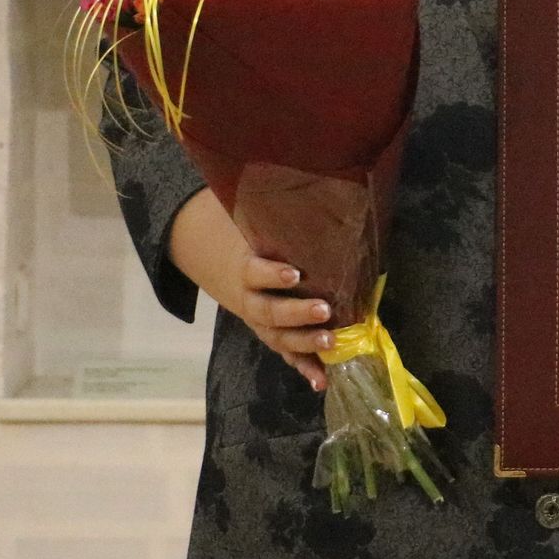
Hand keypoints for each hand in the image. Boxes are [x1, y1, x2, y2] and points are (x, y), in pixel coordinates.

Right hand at [168, 190, 332, 390]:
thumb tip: (310, 177)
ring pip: (279, 337)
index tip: (294, 272)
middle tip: (325, 309)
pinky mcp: (274, 337)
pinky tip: (321, 381)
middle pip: (269, 311)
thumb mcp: (256, 225)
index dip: (272, 274)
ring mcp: (261, 323)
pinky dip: (304, 369)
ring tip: (331, 343)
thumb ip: (275, 213)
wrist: (228, 266)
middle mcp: (251, 300)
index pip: (255, 272)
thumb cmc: (256, 240)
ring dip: (304, 344)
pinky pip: (288, 356)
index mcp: (246, 269)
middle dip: (296, 313)